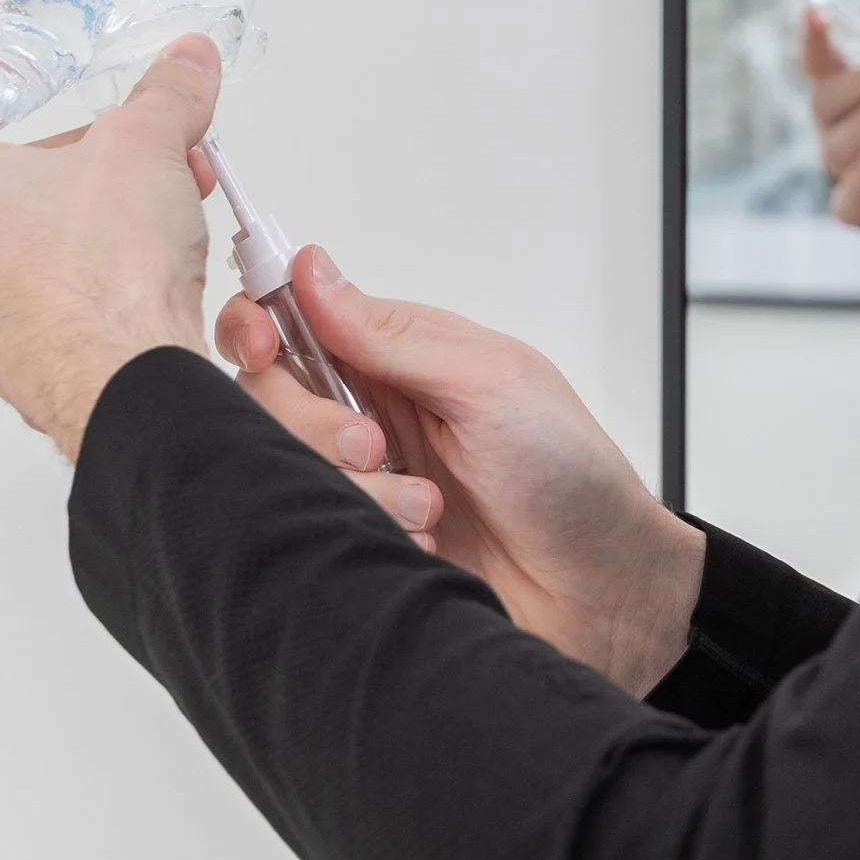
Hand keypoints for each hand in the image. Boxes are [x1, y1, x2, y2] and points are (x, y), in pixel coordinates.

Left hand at [0, 39, 220, 457]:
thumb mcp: (146, 147)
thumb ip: (167, 94)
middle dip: (85, 160)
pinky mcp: (8, 363)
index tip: (42, 79)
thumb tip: (185, 65)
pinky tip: (139, 272)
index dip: (15, 83)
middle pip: (7, 178)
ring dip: (92, 220)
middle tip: (141, 154)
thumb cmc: (102, 282)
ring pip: (28, 243)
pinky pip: (45, 301)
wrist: (127, 385)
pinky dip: (88, 280)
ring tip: (156, 212)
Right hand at [215, 258, 705, 694]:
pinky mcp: (359, 541)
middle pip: (267, 396)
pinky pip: (310, 531)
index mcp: (397, 354)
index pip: (289, 317)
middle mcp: (367, 412)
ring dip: (353, 490)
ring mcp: (359, 482)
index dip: (257, 326)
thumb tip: (310, 267)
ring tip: (426, 512)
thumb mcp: (488, 382)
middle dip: (312, 423)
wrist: (602, 592)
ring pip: (283, 467)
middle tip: (376, 448)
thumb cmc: (568, 476)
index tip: (264, 350)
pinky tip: (420, 549)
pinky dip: (364, 535)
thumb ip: (391, 334)